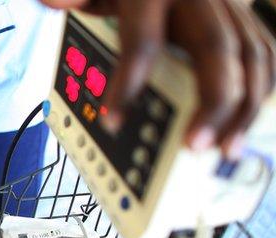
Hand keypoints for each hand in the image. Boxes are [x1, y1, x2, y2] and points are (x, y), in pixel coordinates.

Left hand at [41, 0, 275, 158]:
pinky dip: (260, 89)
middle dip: (212, 102)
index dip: (129, 84)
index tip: (113, 122)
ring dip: (244, 106)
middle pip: (217, 48)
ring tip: (225, 149)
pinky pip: (261, 53)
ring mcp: (224, 5)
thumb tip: (57, 2)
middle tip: (193, 147)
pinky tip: (243, 122)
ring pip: (251, 54)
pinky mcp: (238, 18)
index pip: (144, 41)